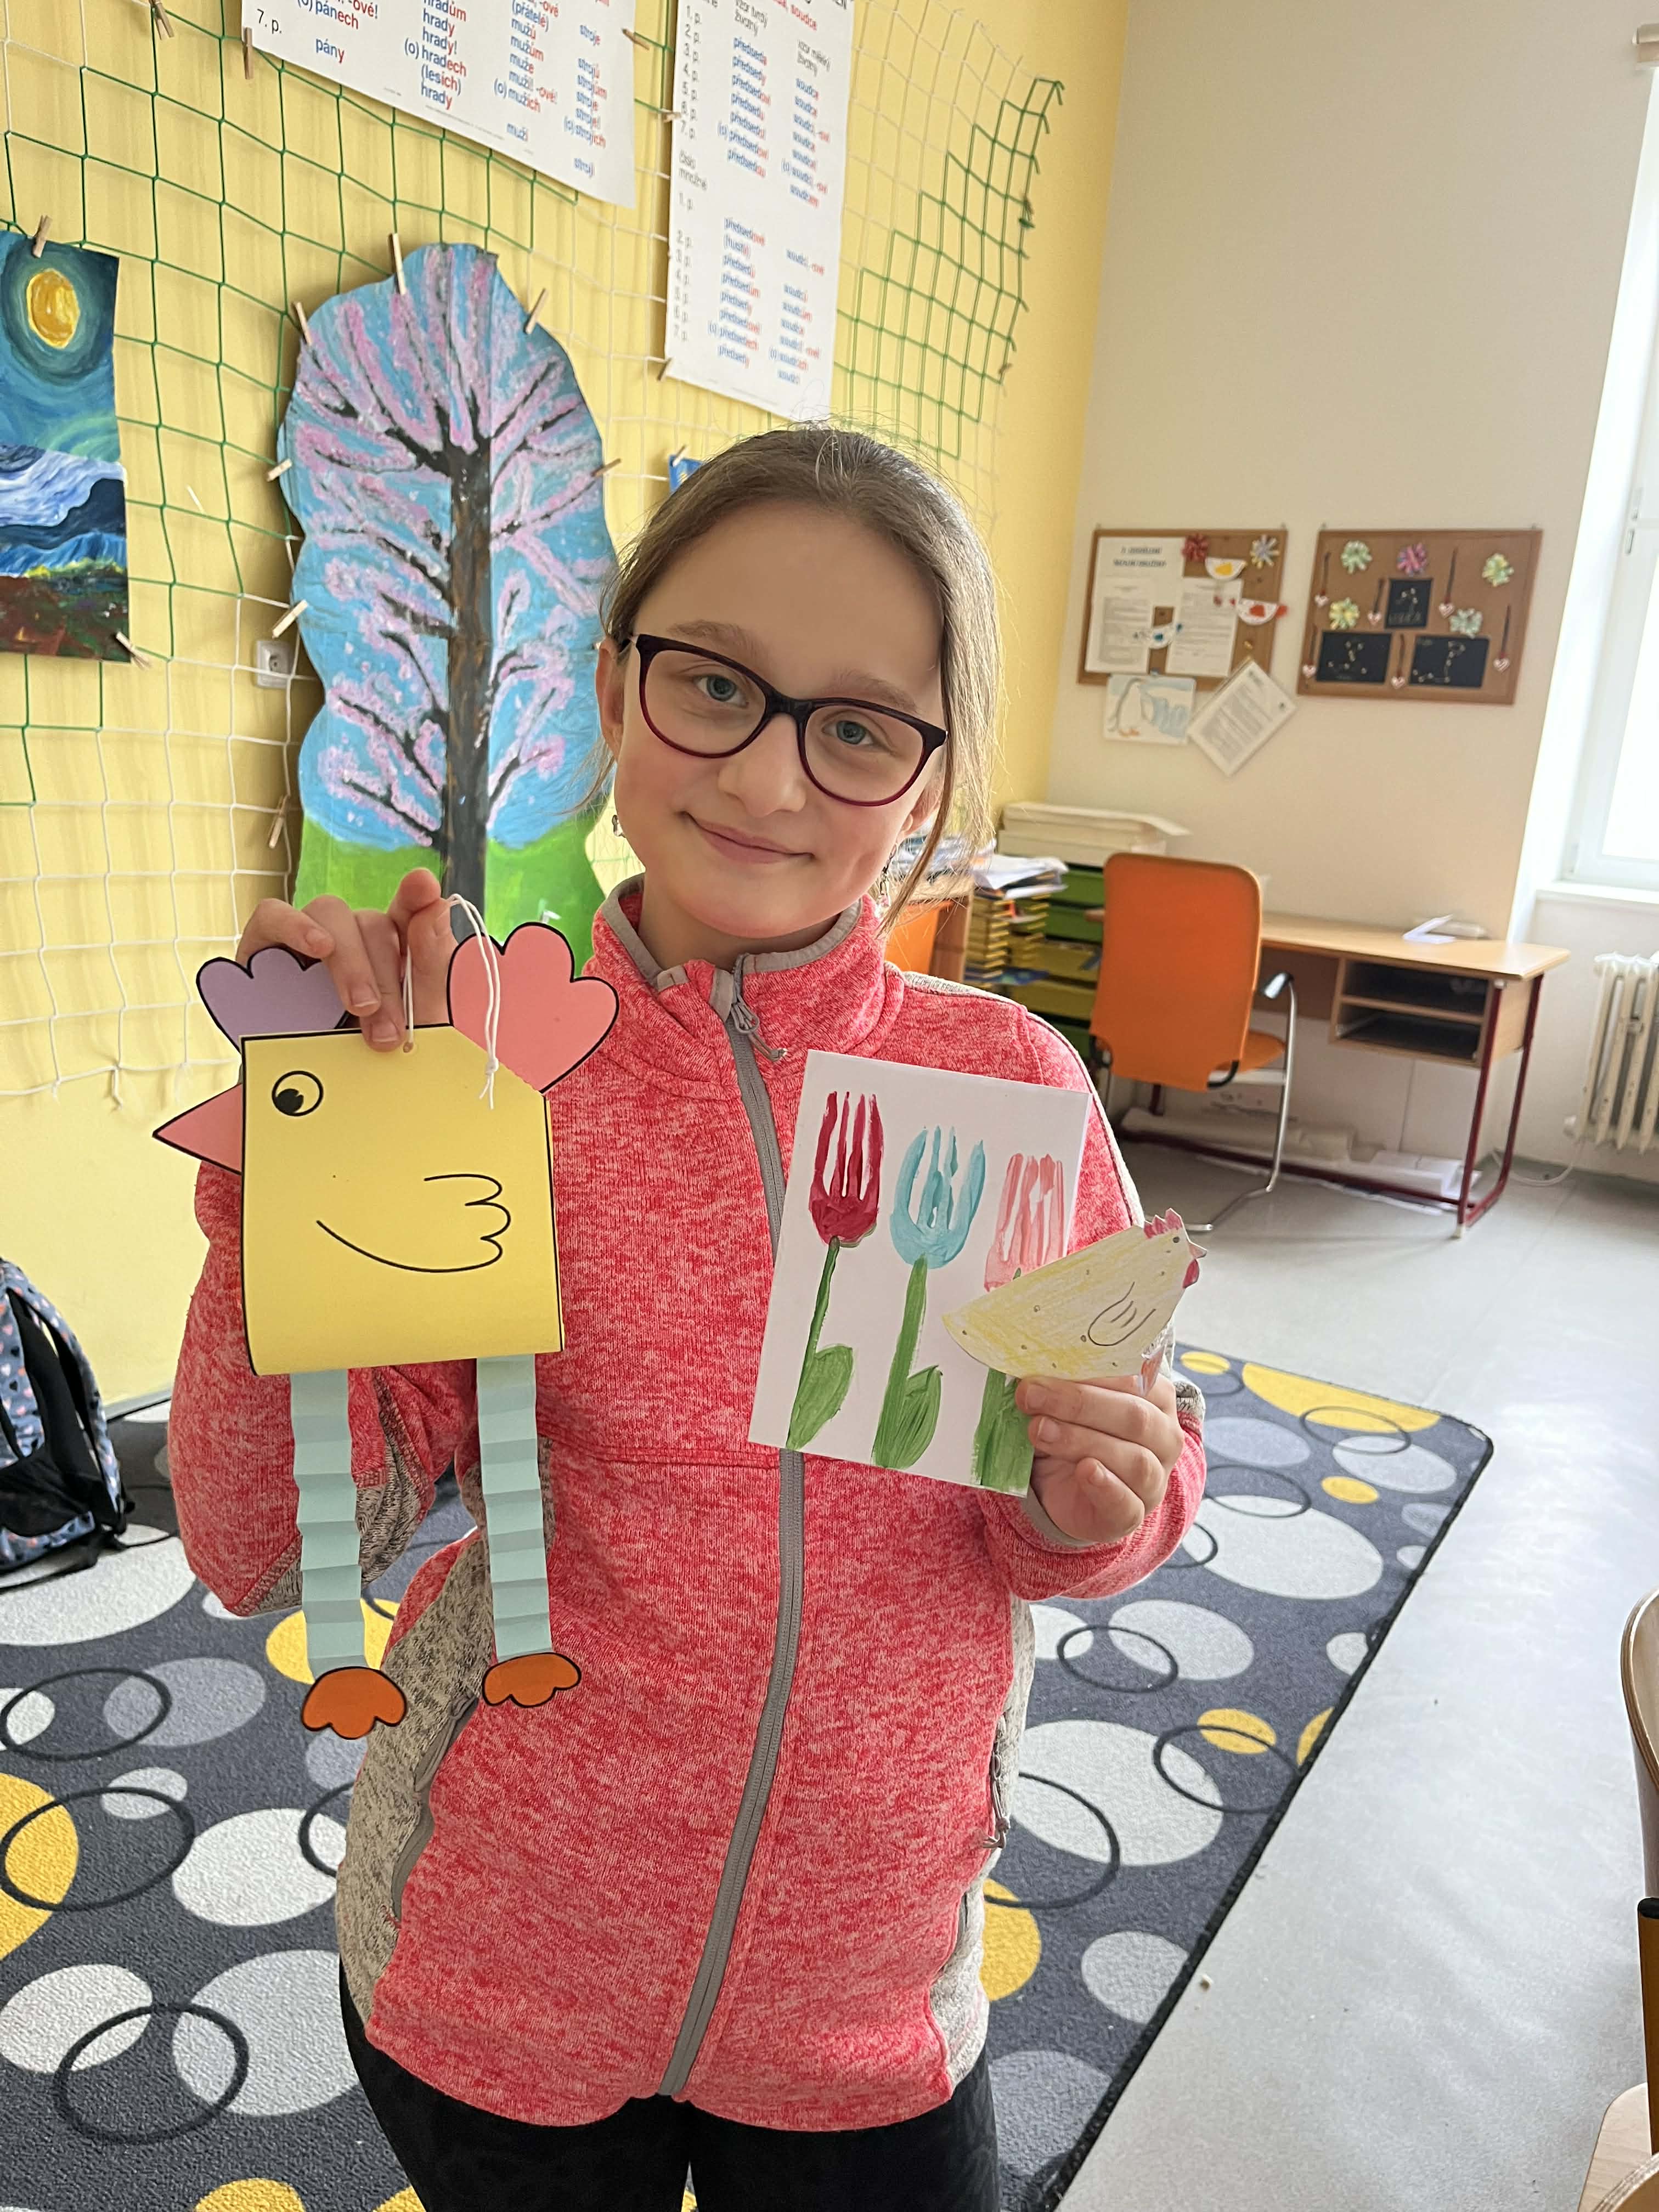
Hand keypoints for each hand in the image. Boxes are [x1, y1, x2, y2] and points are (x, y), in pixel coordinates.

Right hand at [235, 869, 454, 1050]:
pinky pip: (273, 915)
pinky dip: (295, 926)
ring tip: (360, 1006)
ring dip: (350, 959)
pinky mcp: (263, 948)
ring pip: (331, 913)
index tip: (423, 887)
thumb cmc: (364, 1066)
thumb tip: (437, 904)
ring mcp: (306, 940)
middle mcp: (351, 940)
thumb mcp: (410, 1028)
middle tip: (388, 1031)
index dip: (416, 898)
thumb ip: (428, 967)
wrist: (311, 1110)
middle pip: (372, 922)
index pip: (408, 913)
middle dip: (385, 975)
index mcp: (391, 954)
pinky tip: (316, 948)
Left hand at [1016, 1372, 1184, 1544]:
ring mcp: (1155, 1479)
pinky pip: (1128, 1503)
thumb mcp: (1064, 1404)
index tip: (1042, 1369)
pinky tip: (1084, 1470)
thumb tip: (1032, 1373)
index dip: (1088, 1372)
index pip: (1134, 1379)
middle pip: (1135, 1417)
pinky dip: (1105, 1486)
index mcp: (1155, 1398)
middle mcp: (1164, 1437)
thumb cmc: (1072, 1433)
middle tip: (1030, 1396)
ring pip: (1133, 1459)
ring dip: (1080, 1441)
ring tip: (1039, 1431)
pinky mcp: (1134, 1514)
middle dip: (1077, 1403)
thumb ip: (1059, 1385)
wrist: (1064, 1488)